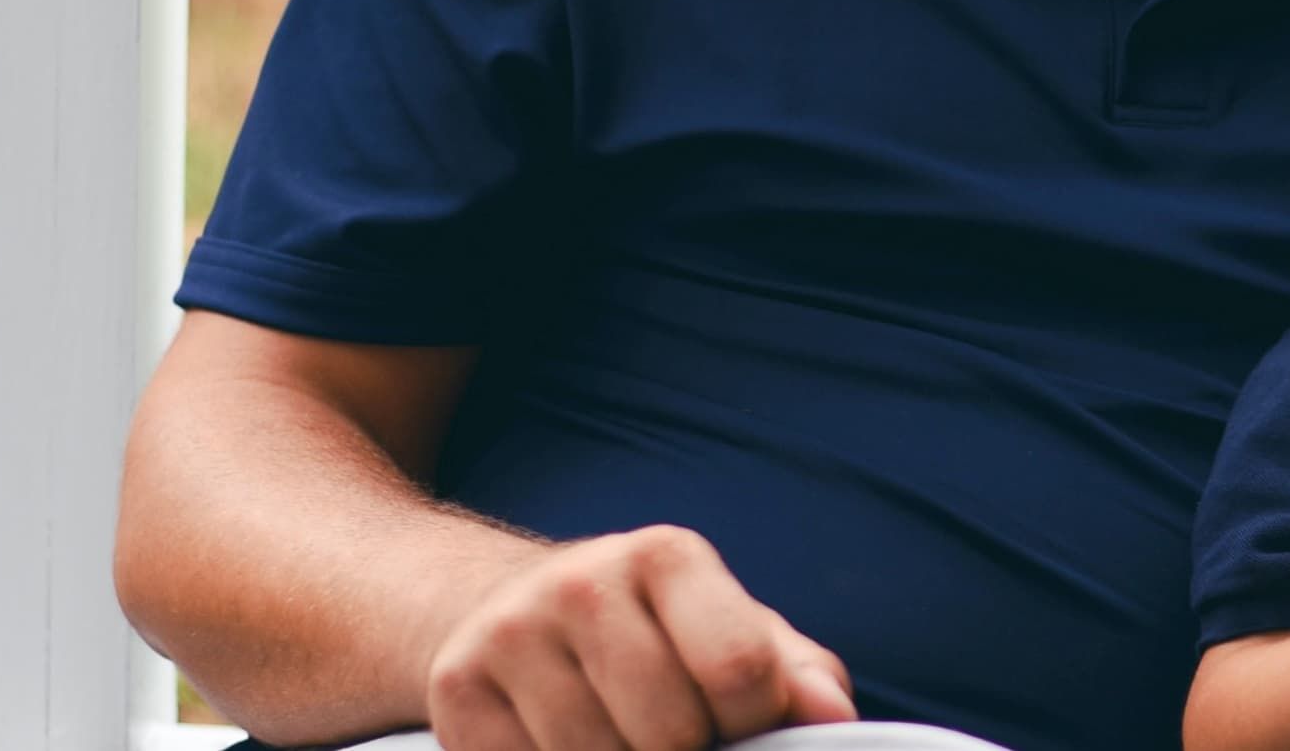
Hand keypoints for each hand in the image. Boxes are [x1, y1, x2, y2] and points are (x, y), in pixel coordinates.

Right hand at [424, 524, 856, 750]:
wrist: (507, 609)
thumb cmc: (652, 634)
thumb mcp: (731, 629)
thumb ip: (794, 673)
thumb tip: (833, 715)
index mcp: (667, 556)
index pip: (738, 669)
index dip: (756, 723)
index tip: (742, 725)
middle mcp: (581, 583)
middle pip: (670, 736)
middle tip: (678, 736)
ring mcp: (509, 636)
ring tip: (624, 738)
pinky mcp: (456, 692)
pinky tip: (569, 744)